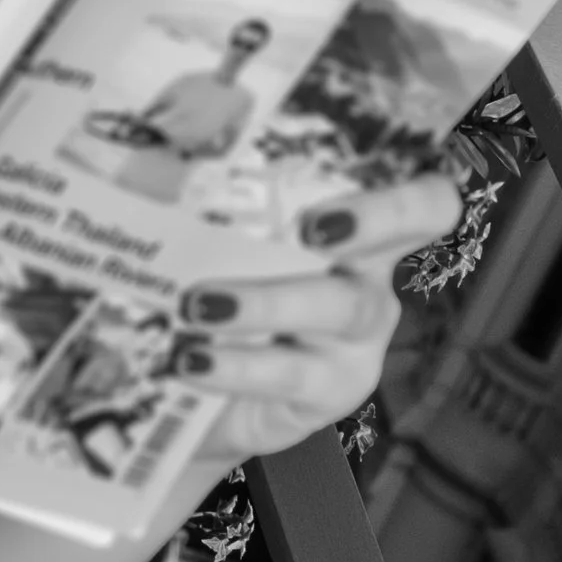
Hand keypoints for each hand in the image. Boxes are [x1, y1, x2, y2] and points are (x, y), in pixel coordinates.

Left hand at [175, 173, 466, 465]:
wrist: (206, 401)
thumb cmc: (223, 295)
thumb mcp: (225, 246)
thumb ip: (211, 206)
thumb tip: (140, 160)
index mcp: (353, 226)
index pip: (421, 201)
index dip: (404, 195)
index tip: (346, 190)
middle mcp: (369, 277)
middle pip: (392, 241)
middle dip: (363, 222)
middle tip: (307, 225)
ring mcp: (359, 340)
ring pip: (335, 308)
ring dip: (265, 302)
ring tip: (196, 307)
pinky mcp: (334, 391)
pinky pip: (291, 374)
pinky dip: (234, 364)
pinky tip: (187, 359)